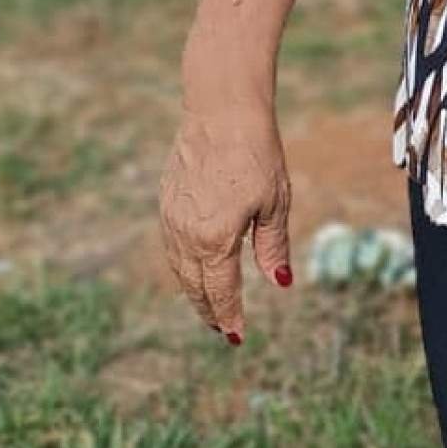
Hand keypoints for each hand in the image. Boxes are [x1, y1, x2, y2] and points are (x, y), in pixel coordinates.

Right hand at [158, 101, 293, 344]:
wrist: (221, 112)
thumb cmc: (256, 154)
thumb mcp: (274, 204)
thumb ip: (272, 247)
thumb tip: (280, 283)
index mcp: (215, 239)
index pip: (220, 291)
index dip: (229, 315)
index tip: (236, 336)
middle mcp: (186, 235)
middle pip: (195, 286)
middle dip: (209, 309)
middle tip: (222, 329)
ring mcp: (171, 219)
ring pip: (179, 268)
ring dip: (193, 290)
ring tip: (209, 305)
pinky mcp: (165, 202)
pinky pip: (171, 246)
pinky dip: (183, 265)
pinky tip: (196, 268)